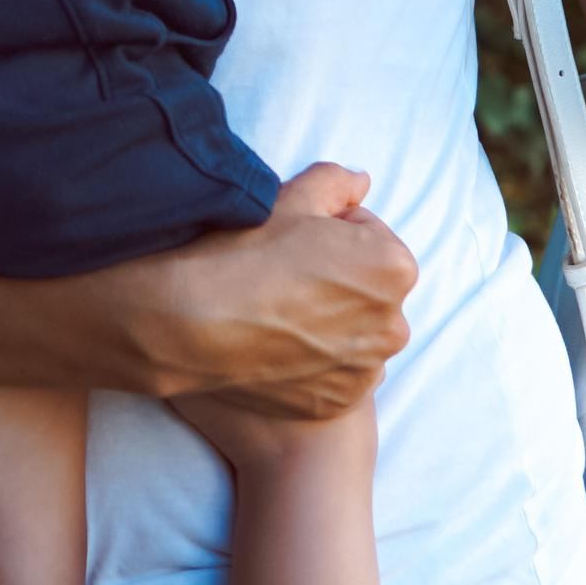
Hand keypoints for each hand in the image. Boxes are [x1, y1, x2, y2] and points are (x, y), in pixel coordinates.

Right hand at [119, 164, 416, 423]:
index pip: (369, 235)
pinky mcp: (338, 403)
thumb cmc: (245, 253)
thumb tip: (360, 182)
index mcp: (393, 268)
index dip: (328, 231)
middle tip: (283, 275)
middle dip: (337, 279)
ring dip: (328, 322)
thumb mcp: (292, 197)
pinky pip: (335, 373)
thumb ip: (337, 181)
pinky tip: (275, 345)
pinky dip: (314, 362)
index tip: (293, 241)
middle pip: (366, 288)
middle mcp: (393, 325)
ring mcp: (367, 371)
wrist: (191, 322)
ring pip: (353, 333)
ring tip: (277, 311)